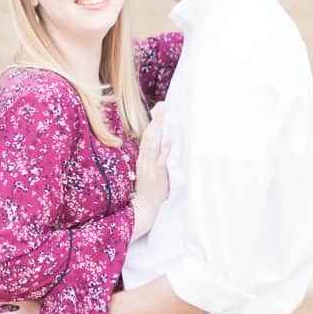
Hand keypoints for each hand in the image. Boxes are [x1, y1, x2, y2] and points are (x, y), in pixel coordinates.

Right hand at [132, 106, 170, 239]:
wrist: (144, 207)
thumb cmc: (150, 190)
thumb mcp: (151, 170)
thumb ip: (156, 156)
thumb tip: (166, 140)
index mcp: (144, 157)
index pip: (148, 135)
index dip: (154, 121)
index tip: (160, 108)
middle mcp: (145, 159)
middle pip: (150, 135)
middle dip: (157, 120)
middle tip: (163, 106)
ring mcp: (149, 166)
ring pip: (152, 144)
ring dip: (158, 129)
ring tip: (163, 116)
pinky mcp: (154, 174)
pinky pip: (159, 160)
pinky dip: (163, 150)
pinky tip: (168, 141)